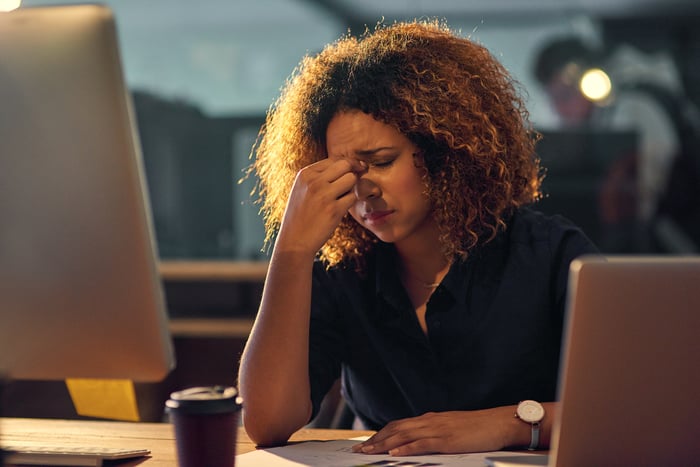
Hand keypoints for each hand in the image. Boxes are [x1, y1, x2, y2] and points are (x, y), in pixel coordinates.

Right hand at [274, 157, 364, 256]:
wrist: (294, 241)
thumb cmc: (301, 215)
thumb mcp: (303, 190)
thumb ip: (321, 176)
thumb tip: (353, 166)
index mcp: (305, 174)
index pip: (334, 160)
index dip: (346, 166)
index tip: (353, 172)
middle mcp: (314, 181)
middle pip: (345, 165)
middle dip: (353, 172)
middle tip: (353, 183)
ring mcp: (324, 195)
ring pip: (351, 179)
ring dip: (352, 188)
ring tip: (342, 198)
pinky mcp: (334, 210)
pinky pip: (353, 197)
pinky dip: (350, 202)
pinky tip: (340, 209)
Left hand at [351, 408, 517, 455]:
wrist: (499, 422)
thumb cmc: (479, 428)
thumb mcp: (452, 428)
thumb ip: (435, 432)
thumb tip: (420, 440)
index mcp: (431, 419)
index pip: (399, 425)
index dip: (381, 434)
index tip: (367, 443)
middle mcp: (430, 421)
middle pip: (396, 429)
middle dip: (376, 439)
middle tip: (360, 450)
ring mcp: (438, 429)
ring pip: (404, 435)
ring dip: (384, 444)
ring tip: (369, 452)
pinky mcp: (446, 440)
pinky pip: (421, 444)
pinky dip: (405, 448)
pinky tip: (394, 453)